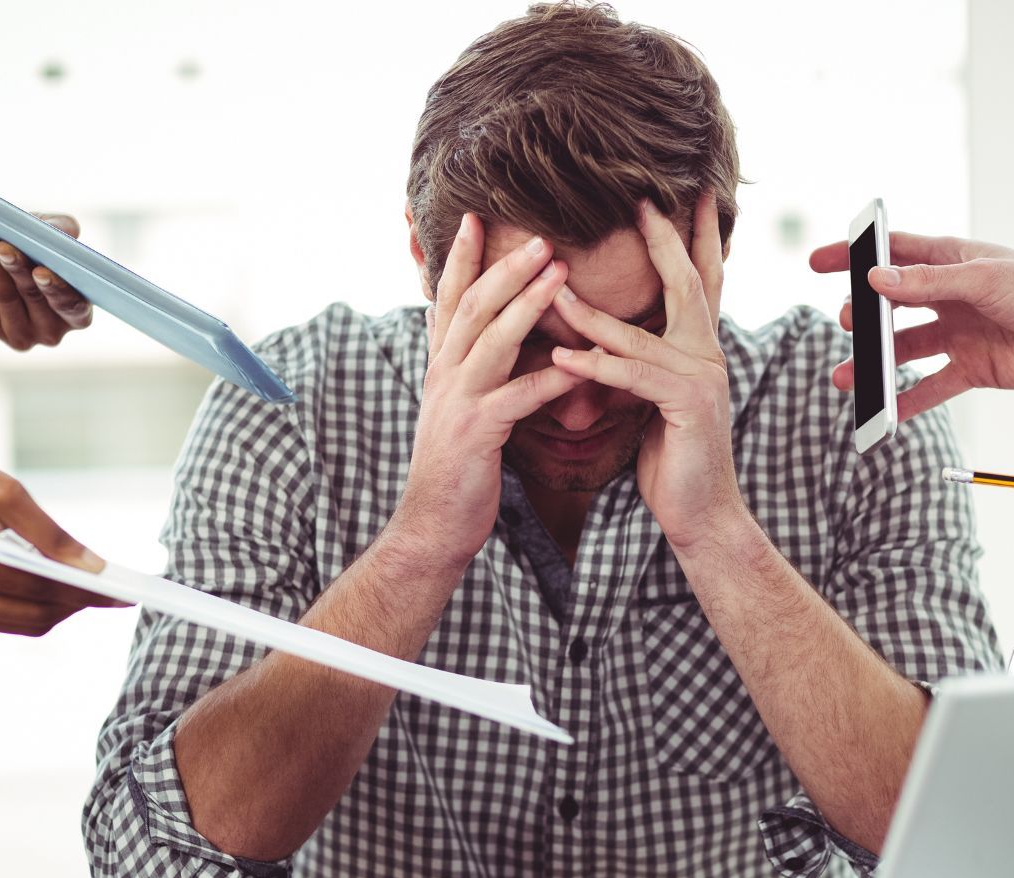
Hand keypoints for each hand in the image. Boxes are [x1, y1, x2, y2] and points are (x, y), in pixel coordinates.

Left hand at [0, 214, 93, 350]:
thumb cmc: (32, 248)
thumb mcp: (50, 233)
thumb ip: (64, 230)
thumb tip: (66, 231)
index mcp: (77, 313)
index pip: (73, 307)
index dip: (58, 290)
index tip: (41, 271)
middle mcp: (52, 330)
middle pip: (34, 297)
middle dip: (18, 268)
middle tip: (3, 247)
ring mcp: (21, 334)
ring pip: (6, 295)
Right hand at [0, 449, 127, 634]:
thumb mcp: (6, 490)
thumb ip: (50, 533)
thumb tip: (94, 568)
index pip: (37, 587)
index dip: (85, 591)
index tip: (124, 592)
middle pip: (36, 614)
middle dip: (79, 603)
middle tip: (116, 591)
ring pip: (27, 624)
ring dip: (63, 608)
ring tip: (91, 588)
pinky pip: (10, 621)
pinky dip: (39, 608)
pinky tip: (57, 587)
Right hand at [394, 214, 587, 565]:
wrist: (432, 524)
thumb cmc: (455, 466)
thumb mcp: (452, 406)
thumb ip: (457, 365)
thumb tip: (453, 327)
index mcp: (441, 365)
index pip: (450, 299)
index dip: (461, 258)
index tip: (477, 217)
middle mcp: (444, 374)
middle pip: (473, 307)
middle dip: (505, 266)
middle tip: (541, 234)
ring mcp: (457, 402)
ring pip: (493, 340)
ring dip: (527, 303)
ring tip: (561, 273)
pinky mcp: (477, 433)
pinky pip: (519, 397)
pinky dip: (551, 377)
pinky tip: (581, 363)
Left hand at [548, 195, 740, 549]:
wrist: (701, 513)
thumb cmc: (672, 458)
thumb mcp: (654, 400)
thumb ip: (641, 363)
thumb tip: (609, 336)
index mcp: (700, 349)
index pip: (700, 280)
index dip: (693, 237)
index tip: (686, 195)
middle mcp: (708, 355)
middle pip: (687, 283)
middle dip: (664, 239)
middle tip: (641, 199)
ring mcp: (702, 378)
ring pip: (640, 333)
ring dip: (591, 312)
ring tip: (553, 287)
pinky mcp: (686, 406)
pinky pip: (632, 376)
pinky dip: (595, 365)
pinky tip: (562, 357)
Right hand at [807, 232, 1013, 420]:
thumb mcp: (984, 280)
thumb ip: (928, 283)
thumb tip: (876, 281)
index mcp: (952, 262)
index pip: (892, 255)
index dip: (854, 257)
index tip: (818, 263)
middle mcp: (950, 297)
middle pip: (891, 306)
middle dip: (862, 317)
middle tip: (846, 324)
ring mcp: (959, 334)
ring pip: (904, 350)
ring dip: (875, 364)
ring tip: (846, 378)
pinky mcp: (972, 369)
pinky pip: (931, 387)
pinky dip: (906, 402)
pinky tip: (883, 413)